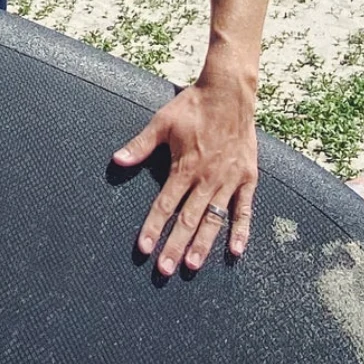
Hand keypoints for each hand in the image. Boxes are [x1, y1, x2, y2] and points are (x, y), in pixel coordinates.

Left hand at [113, 81, 257, 274]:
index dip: (154, 227)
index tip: (145, 248)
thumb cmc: (193, 107)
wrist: (229, 93)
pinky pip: (245, 209)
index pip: (165, 205)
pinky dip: (241, 230)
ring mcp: (228, 180)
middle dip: (175, 245)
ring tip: (192, 265)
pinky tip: (236, 251)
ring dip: (203, 244)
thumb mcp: (162, 122)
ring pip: (214, 219)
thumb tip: (117, 161)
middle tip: (165, 270)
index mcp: (185, 167)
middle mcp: (207, 178)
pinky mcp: (247, 177)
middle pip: (189, 219)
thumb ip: (140, 145)